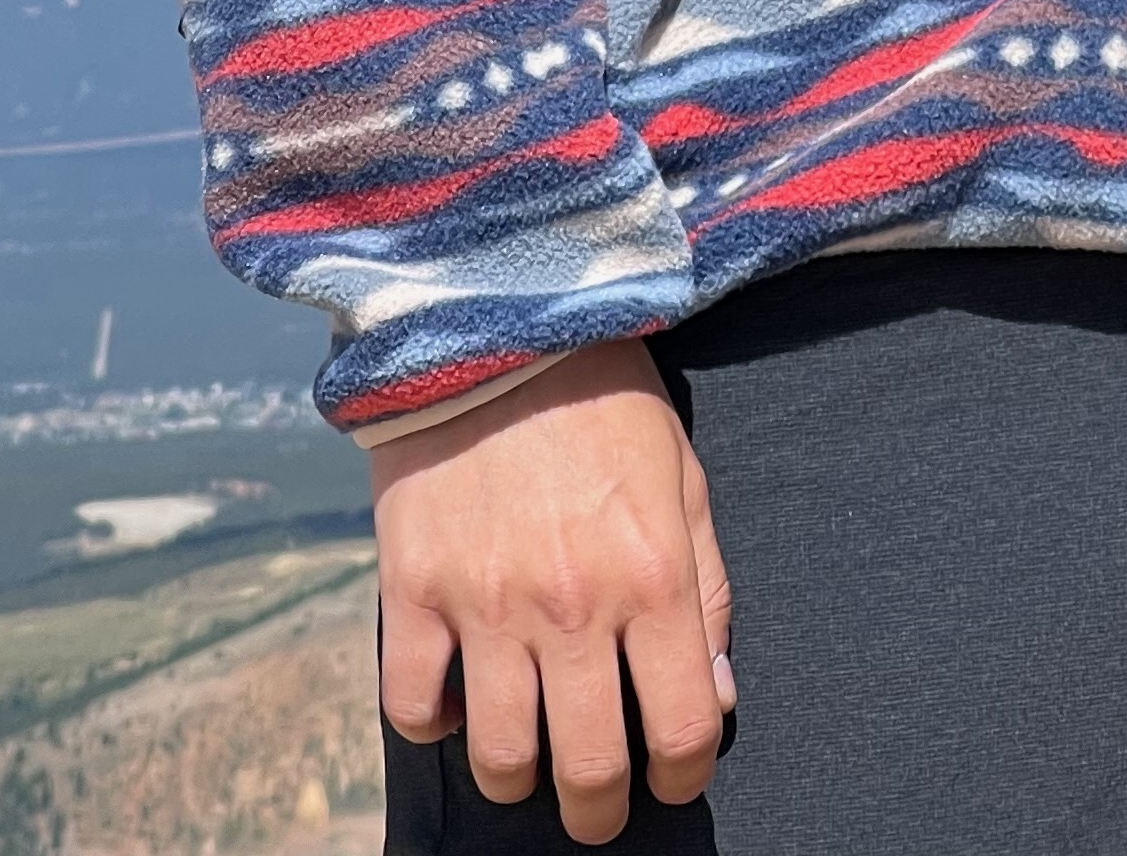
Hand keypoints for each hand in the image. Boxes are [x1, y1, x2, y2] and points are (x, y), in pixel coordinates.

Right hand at [374, 339, 732, 843]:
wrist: (498, 319)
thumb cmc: (604, 395)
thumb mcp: (683, 476)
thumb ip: (706, 589)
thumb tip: (713, 694)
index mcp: (653, 576)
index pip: (683, 726)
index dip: (684, 777)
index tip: (674, 782)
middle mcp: (574, 606)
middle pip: (589, 766)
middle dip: (600, 810)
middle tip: (599, 806)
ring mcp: (487, 604)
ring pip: (500, 756)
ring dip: (519, 778)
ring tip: (529, 761)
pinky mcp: (413, 590)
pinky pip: (413, 705)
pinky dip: (434, 722)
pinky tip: (456, 701)